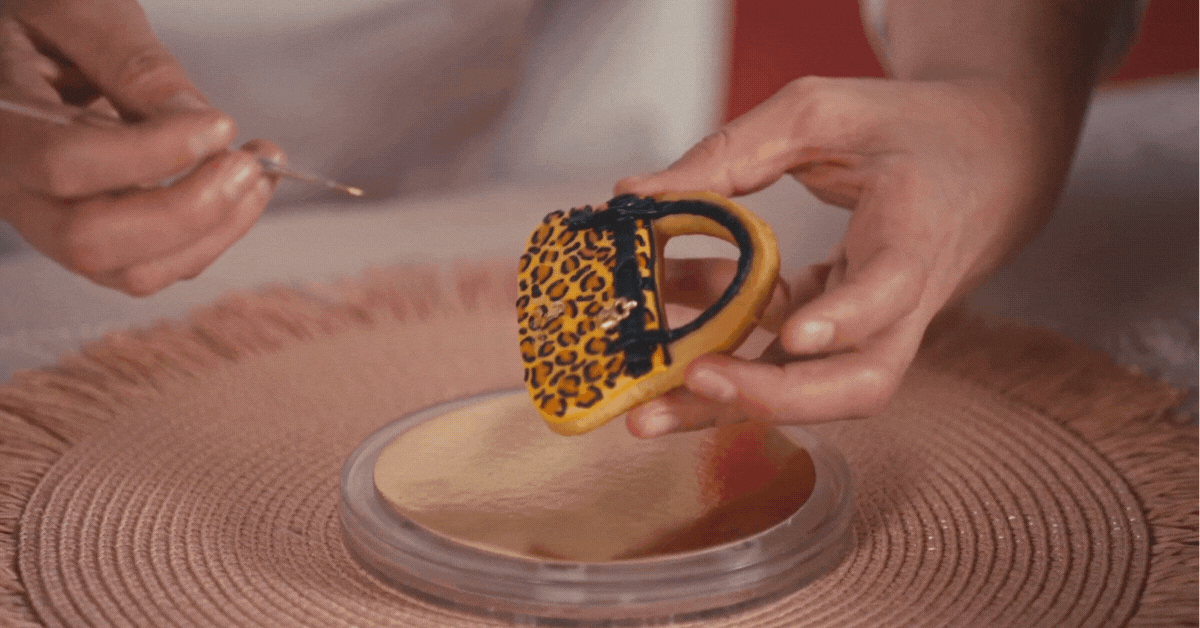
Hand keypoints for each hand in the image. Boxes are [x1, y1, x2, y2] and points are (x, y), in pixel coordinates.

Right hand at [0, 0, 281, 294]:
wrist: (26, 52)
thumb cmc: (46, 26)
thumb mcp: (78, 14)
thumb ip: (132, 66)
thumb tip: (197, 122)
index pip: (62, 164)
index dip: (148, 155)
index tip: (218, 127)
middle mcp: (16, 192)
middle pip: (92, 240)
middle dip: (187, 210)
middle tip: (247, 164)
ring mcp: (55, 226)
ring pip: (132, 270)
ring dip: (214, 230)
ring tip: (260, 172)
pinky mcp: (101, 239)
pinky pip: (158, 265)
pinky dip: (214, 235)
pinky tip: (246, 189)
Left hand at [616, 76, 1077, 435]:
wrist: (989, 160)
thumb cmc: (911, 129)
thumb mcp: (824, 110)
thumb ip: (734, 150)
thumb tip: (636, 192)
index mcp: (917, 233)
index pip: (891, 292)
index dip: (845, 318)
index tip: (793, 333)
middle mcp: (903, 301)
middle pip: (860, 382)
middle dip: (776, 397)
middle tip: (697, 380)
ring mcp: (874, 327)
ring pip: (816, 390)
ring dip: (733, 403)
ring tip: (649, 410)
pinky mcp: (843, 331)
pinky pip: (786, 359)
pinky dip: (728, 350)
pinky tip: (668, 327)